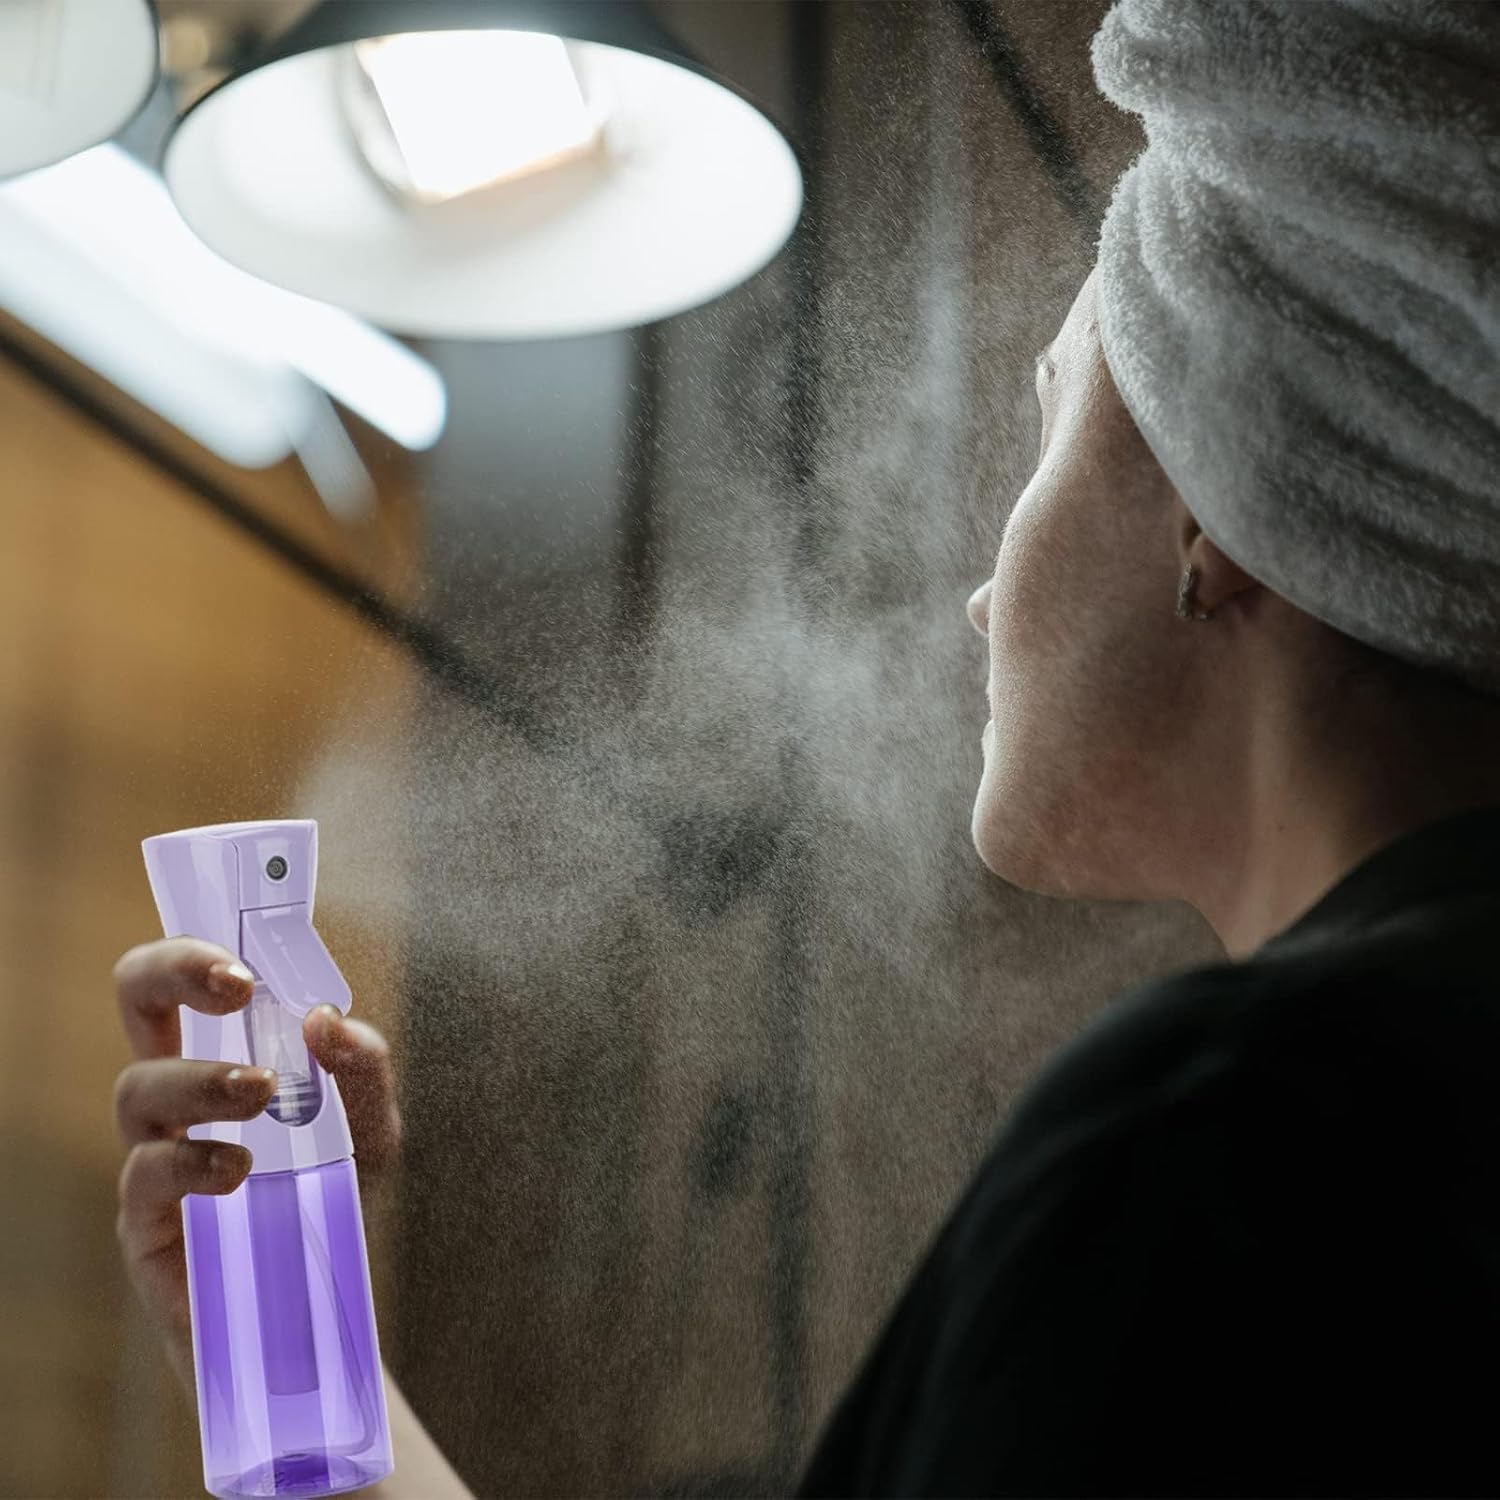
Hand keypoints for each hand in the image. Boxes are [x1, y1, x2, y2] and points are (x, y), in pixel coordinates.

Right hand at [112, 936, 400, 1400]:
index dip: (197, 950)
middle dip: (173, 972)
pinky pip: (144, 1176)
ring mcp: (154, 1155)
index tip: (246, 965)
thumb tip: (325, 1018)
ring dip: (202, 1078)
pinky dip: (192, 1161)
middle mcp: (180, 1094)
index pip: (191, 977)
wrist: (324, 1310)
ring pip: (137, 1087)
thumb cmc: (334, 1202)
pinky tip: (239, 1170)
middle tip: (237, 987)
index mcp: (226, 1053)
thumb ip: (362, 1070)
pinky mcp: (145, 1225)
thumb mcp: (374, 1131)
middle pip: (138, 1001)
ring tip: (262, 1093)